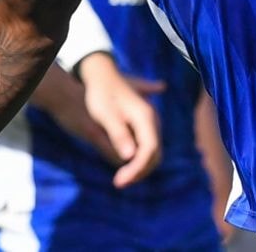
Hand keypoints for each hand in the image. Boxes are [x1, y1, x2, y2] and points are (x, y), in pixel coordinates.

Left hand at [78, 53, 162, 186]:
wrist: (101, 74)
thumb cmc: (101, 94)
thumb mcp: (106, 115)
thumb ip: (119, 135)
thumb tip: (130, 157)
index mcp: (145, 117)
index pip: (150, 150)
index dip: (137, 169)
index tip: (120, 181)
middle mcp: (152, 120)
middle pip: (154, 152)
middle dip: (139, 171)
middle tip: (119, 182)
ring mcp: (149, 121)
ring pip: (151, 150)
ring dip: (139, 166)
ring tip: (121, 177)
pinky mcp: (143, 123)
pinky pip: (146, 145)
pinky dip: (138, 158)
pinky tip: (125, 166)